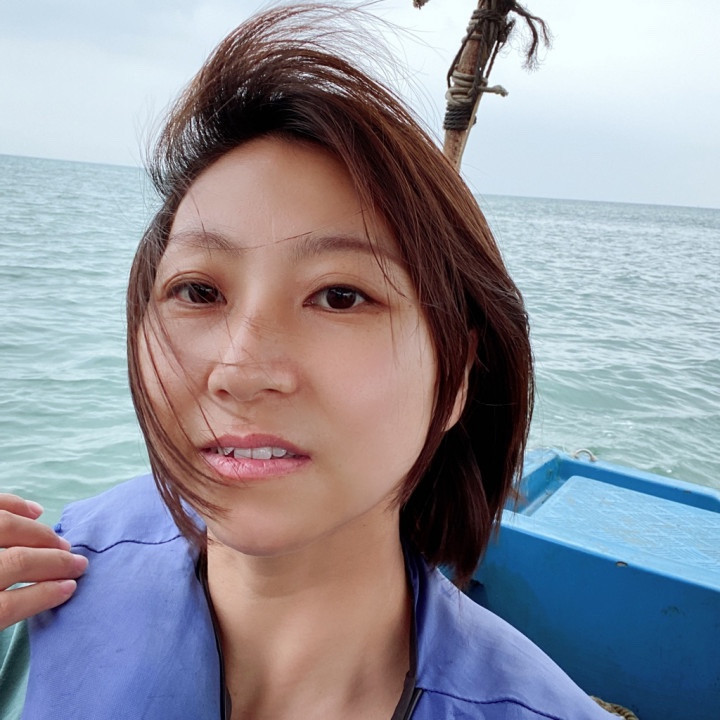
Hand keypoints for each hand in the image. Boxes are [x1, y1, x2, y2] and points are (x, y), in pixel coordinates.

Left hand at [0, 493, 87, 629]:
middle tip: (77, 563)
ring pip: (6, 526)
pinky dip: (15, 504)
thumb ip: (4, 613)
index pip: (9, 605)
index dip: (43, 596)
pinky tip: (34, 512)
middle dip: (53, 561)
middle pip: (15, 562)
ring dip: (39, 534)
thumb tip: (47, 595)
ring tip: (59, 542)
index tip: (71, 587)